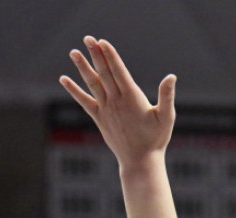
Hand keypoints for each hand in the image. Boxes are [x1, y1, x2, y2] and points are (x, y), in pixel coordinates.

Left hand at [59, 37, 175, 166]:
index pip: (119, 72)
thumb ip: (167, 96)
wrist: (140, 161)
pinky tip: (63, 79)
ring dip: (82, 67)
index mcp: (133, 99)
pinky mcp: (99, 118)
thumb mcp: (166, 117)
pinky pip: (84, 101)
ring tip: (74, 52)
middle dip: (96, 55)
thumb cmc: (156, 139)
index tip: (102, 42)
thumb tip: (171, 77)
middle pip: (104, 73)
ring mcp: (106, 109)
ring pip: (92, 84)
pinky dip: (73, 90)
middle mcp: (116, 102)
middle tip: (88, 38)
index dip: (110, 56)